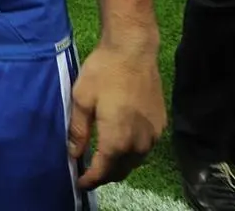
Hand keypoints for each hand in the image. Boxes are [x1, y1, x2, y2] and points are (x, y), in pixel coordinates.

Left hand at [68, 38, 164, 188]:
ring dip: (119, 165)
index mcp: (117, 139)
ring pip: (135, 161)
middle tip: (89, 173)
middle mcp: (139, 143)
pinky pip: (145, 148)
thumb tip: (73, 154)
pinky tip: (121, 145)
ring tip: (103, 161)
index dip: (90, 180)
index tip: (79, 183)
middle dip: (104, 175)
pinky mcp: (161, 124)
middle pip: (121, 170)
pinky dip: (132, 153)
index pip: (104, 171)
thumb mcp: (81, 100)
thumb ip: (78, 131)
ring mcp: (153, 134)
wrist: (133, 50)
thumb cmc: (103, 72)